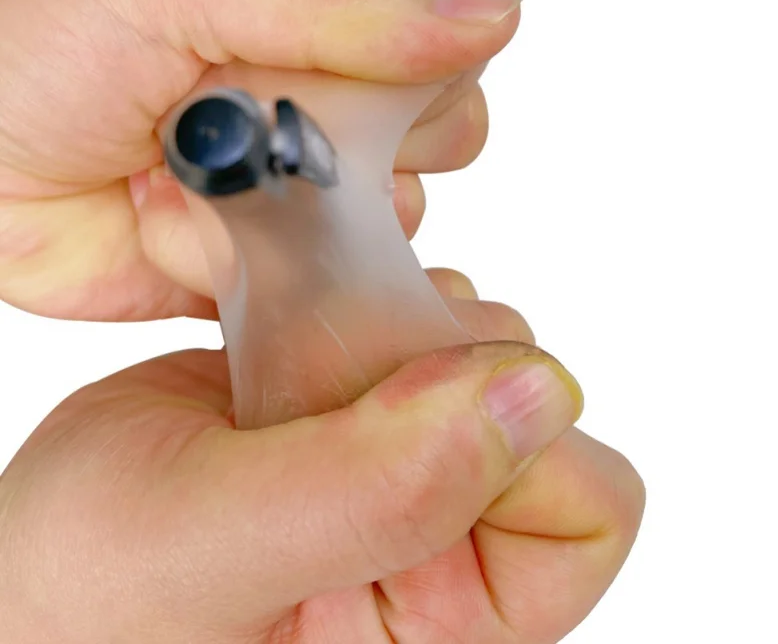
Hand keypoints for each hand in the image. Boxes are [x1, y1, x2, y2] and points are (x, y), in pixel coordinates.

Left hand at [0, 0, 519, 320]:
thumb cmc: (44, 51)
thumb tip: (493, 18)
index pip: (451, 13)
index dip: (435, 49)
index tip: (363, 74)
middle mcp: (328, 87)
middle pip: (445, 121)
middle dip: (372, 138)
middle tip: (269, 125)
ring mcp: (313, 179)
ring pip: (402, 212)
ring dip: (312, 213)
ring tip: (209, 185)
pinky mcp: (290, 257)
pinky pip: (347, 279)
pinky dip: (287, 270)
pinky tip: (209, 240)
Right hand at [0, 278, 643, 642]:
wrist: (30, 572)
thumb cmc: (83, 600)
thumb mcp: (214, 550)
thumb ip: (382, 488)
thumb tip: (535, 393)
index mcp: (447, 624)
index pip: (584, 505)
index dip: (513, 440)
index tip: (401, 397)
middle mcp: (447, 552)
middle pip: (532, 408)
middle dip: (435, 364)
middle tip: (320, 382)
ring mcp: (408, 472)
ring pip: (474, 349)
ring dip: (389, 325)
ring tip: (284, 371)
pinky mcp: (367, 414)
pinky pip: (412, 321)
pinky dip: (354, 302)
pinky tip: (281, 346)